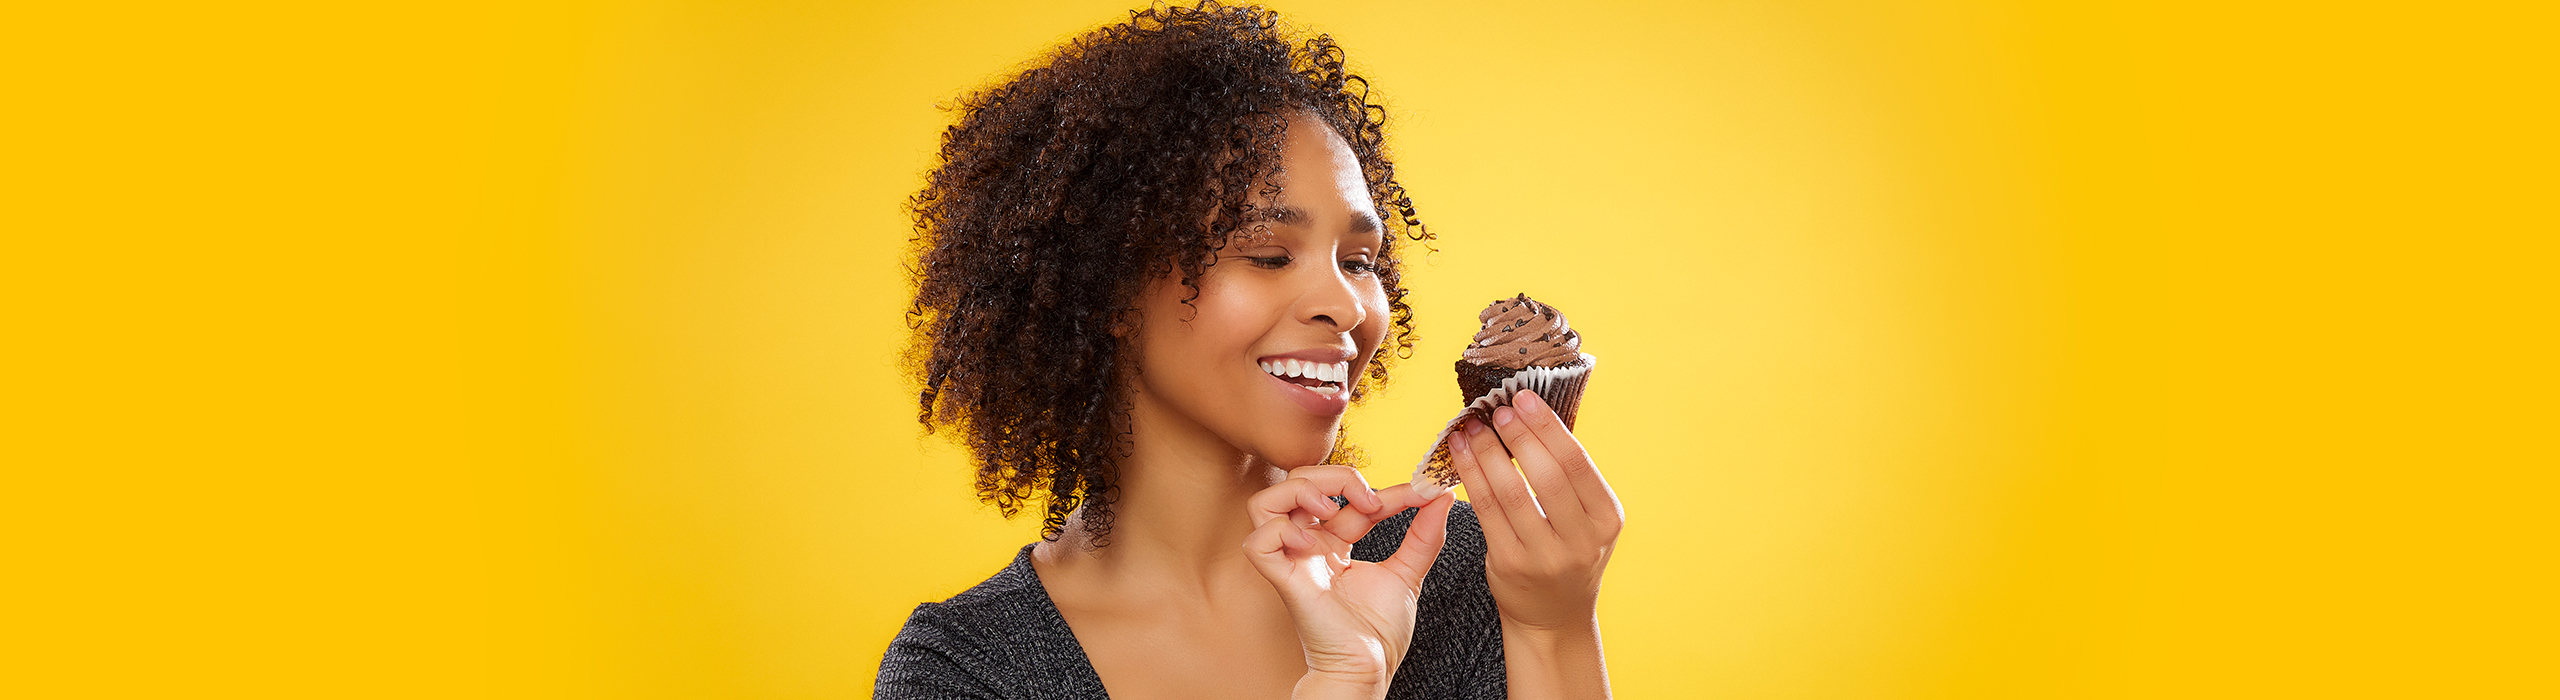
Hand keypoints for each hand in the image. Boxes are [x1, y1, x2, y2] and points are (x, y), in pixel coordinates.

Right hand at [1242, 465, 1455, 697]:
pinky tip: (1313, 542)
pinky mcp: (1284, 579)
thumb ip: (1424, 536)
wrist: (1369, 667)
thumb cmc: (1379, 633)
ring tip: (1333, 510)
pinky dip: (1282, 530)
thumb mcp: (1408, 573)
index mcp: (1333, 543)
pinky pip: (1258, 542)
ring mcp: (1293, 561)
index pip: (1345, 496)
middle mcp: (1308, 547)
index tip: (1418, 494)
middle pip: (1296, 483)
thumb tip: (1442, 498)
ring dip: (1300, 493)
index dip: (1379, 488)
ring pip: (1265, 503)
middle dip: (1333, 476)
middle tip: (1369, 499)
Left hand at [1449, 389, 1623, 632]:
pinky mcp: (1510, 565)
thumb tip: (1532, 413)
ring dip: (1487, 453)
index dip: (1548, 427)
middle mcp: (1581, 540)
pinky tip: (1460, 455)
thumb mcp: (1585, 518)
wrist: (1554, 615)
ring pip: (1511, 492)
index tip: (1525, 398)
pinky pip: (1486, 511)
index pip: (1577, 463)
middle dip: (1518, 436)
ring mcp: (1545, 556)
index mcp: (1607, 518)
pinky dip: (1471, 477)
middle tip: (1496, 409)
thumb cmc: (1567, 552)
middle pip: (1547, 476)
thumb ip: (1567, 476)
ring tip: (1472, 427)